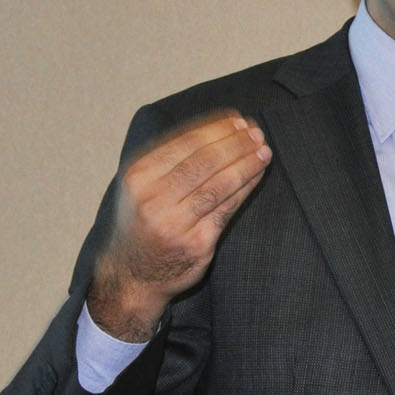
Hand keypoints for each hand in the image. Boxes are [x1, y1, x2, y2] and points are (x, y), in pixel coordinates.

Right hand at [87, 111, 270, 340]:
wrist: (131, 275)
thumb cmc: (142, 223)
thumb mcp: (141, 187)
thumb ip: (170, 161)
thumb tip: (219, 129)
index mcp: (138, 177)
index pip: (184, 143)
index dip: (216, 129)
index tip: (237, 120)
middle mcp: (153, 199)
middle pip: (204, 161)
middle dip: (235, 143)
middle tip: (256, 132)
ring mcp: (175, 223)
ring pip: (219, 184)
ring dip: (246, 163)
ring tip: (263, 150)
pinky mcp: (197, 243)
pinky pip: (228, 208)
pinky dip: (246, 187)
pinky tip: (257, 174)